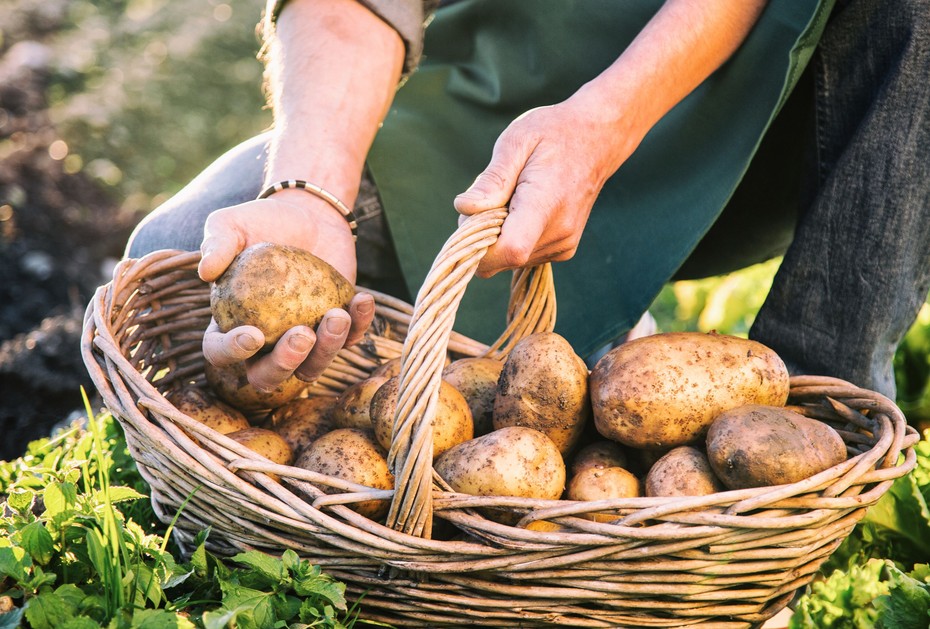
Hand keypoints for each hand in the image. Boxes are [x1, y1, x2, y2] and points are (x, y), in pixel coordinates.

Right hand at [197, 192, 374, 390]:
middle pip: (268, 376)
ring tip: (337, 315)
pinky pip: (350, 339)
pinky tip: (362, 300)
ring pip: (312, 367)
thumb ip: (216, 243)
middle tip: (302, 334)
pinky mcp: (337, 331)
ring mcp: (303, 341)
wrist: (309, 216)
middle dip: (285, 365)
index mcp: (229, 324)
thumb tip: (206, 271)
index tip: (253, 334)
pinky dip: (359, 325)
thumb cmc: (263, 221)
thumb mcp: (231, 224)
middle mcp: (265, 344)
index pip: (220, 351)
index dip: (232, 352)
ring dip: (327, 350)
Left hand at [453, 100, 636, 277]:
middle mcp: (559, 233)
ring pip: (507, 260)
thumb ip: (492, 179)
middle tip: (492, 196)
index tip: (470, 218)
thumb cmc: (553, 133)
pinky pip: (521, 257)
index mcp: (546, 204)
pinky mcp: (563, 250)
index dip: (478, 245)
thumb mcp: (517, 141)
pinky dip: (512, 237)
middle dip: (481, 235)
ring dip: (497, 235)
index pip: (509, 250)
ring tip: (512, 198)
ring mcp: (563, 245)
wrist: (597, 139)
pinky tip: (523, 209)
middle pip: (500, 258)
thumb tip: (464, 209)